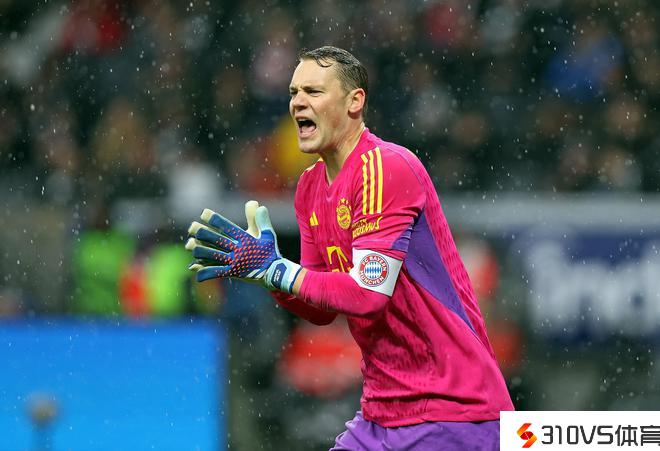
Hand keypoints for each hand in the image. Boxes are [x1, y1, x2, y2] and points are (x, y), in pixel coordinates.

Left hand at [185, 201, 301, 292]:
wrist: (275, 273)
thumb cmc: (270, 252)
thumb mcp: (268, 234)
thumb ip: (260, 220)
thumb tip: (257, 204)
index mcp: (246, 239)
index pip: (228, 227)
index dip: (215, 220)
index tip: (203, 213)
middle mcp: (238, 250)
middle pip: (217, 239)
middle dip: (203, 233)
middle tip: (192, 227)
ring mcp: (235, 262)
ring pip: (213, 255)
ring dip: (200, 250)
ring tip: (190, 245)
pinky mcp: (232, 273)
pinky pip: (215, 272)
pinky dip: (204, 271)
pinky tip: (194, 268)